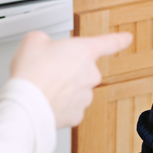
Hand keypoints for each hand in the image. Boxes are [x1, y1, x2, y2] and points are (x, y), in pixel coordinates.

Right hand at [10, 31, 132, 127]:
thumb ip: (45, 40)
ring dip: (63, 88)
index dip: (119, 39)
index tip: (127, 38)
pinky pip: (70, 106)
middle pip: (83, 69)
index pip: (109, 43)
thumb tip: (44, 46)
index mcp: (84, 51)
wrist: (25, 105)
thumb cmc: (30, 73)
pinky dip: (59, 104)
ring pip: (76, 89)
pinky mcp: (77, 115)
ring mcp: (85, 96)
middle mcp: (90, 74)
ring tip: (42, 86)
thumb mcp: (33, 41)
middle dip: (67, 69)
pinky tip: (46, 100)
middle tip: (47, 70)